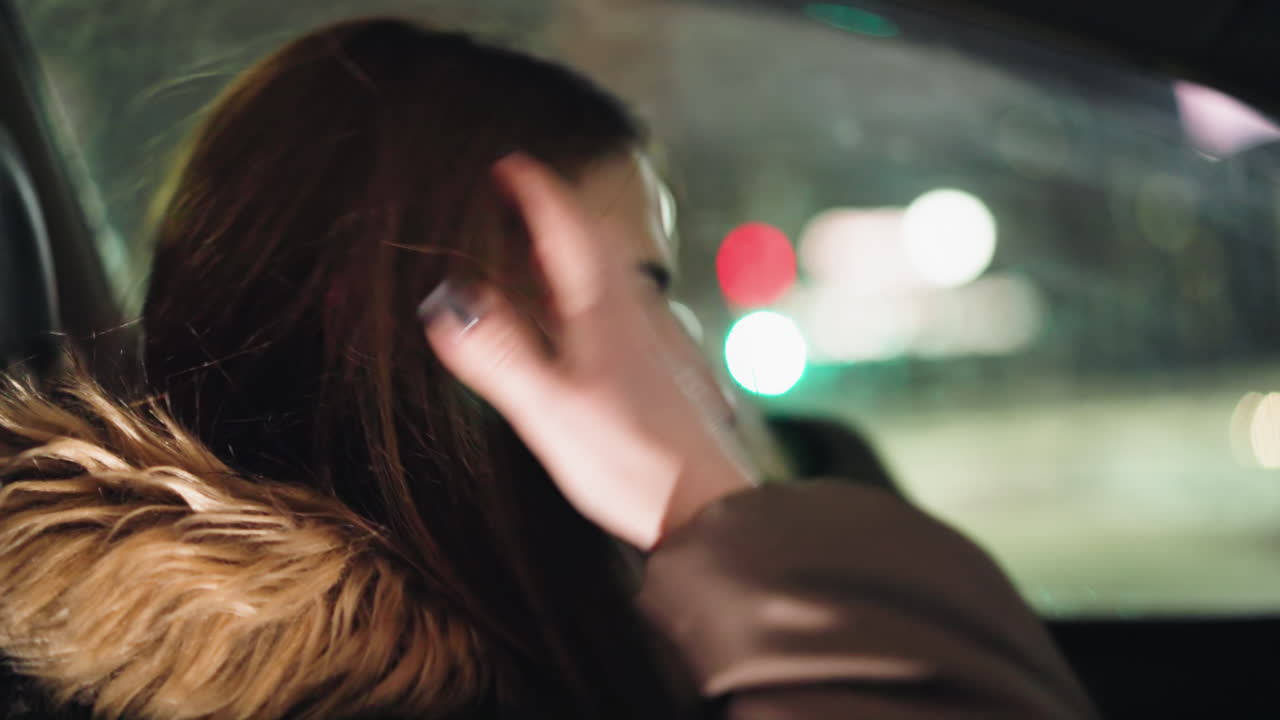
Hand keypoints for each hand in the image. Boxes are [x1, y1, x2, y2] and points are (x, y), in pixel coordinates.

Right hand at [421, 153, 754, 549]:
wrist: (702, 505)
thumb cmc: (628, 459)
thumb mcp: (550, 409)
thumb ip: (499, 355)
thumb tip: (444, 301)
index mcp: (603, 309)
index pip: (568, 228)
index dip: (537, 191)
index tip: (508, 163)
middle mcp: (630, 313)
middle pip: (593, 242)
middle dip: (555, 210)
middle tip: (518, 195)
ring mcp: (646, 339)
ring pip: (607, 272)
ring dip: (571, 247)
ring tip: (536, 246)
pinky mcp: (653, 369)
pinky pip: (613, 305)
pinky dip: (584, 288)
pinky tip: (572, 316)